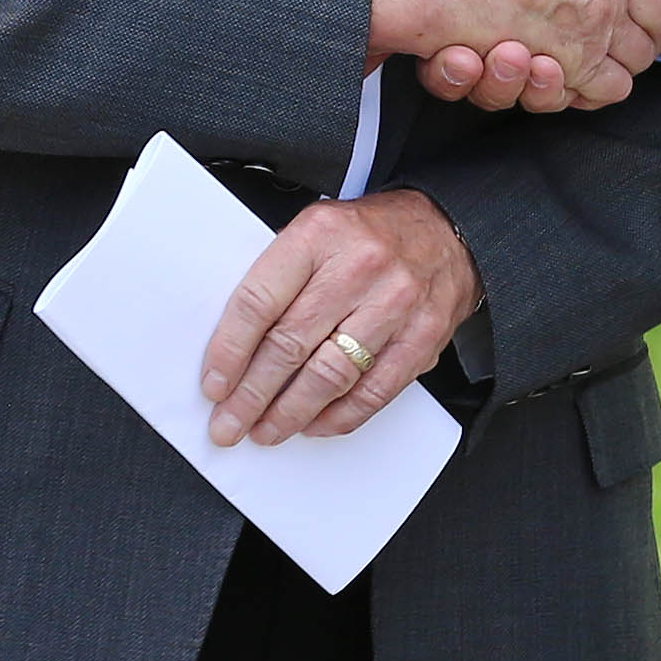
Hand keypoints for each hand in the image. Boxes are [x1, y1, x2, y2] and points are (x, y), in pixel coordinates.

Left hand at [201, 189, 480, 444]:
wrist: (446, 230)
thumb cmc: (370, 234)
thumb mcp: (316, 230)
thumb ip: (279, 277)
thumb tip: (235, 344)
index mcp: (319, 235)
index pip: (260, 301)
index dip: (230, 351)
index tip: (215, 384)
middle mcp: (358, 268)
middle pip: (290, 344)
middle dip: (252, 395)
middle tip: (230, 423)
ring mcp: (395, 304)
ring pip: (329, 375)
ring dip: (290, 413)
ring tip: (265, 430)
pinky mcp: (422, 338)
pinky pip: (373, 392)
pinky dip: (338, 417)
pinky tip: (313, 425)